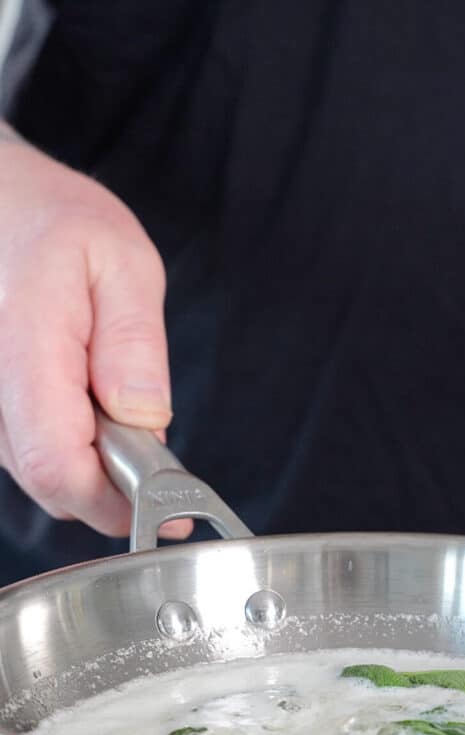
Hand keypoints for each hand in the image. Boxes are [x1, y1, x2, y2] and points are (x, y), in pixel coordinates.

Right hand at [0, 124, 190, 539]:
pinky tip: (92, 410)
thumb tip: (144, 418)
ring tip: (121, 413)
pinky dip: (70, 449)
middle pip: (47, 481)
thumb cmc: (54, 222)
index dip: (112, 501)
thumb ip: (133, 342)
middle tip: (162, 466)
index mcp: (25, 342)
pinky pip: (28, 451)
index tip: (168, 510)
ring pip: (37, 473)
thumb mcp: (121, 261)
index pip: (56, 461)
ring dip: (91, 468)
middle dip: (112, 490)